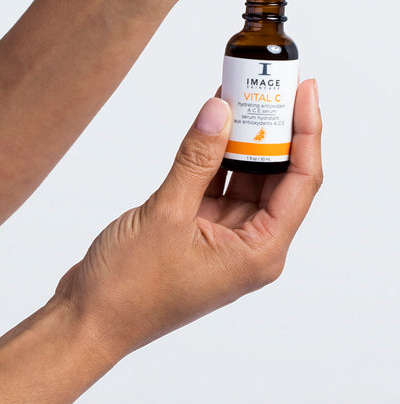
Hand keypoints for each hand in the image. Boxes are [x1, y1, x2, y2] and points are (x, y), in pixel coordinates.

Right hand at [55, 80, 321, 358]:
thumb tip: (220, 109)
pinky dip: (217, 150)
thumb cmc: (128, 289)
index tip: (305, 90)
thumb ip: (197, 158)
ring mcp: (225, 235)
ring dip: (245, 135)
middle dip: (276, 126)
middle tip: (274, 82)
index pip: (302, 181)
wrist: (86, 320)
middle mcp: (250, 244)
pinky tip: (214, 117)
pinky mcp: (200, 227)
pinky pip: (219, 179)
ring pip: (248, 174)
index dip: (308, 132)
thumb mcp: (167, 214)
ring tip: (244, 90)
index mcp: (260, 251)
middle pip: (280, 174)